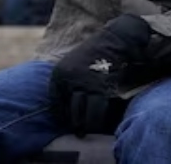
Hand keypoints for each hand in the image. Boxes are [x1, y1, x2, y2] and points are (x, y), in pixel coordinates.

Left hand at [48, 14, 150, 135]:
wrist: (114, 40)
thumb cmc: (95, 53)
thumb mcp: (73, 65)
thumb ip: (68, 82)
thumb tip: (67, 104)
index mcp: (59, 75)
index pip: (55, 103)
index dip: (62, 115)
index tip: (69, 121)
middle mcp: (67, 80)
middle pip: (67, 110)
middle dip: (74, 122)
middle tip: (79, 131)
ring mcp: (83, 84)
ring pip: (81, 114)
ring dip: (85, 125)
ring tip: (88, 131)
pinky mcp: (99, 88)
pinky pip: (96, 110)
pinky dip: (97, 118)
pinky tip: (99, 123)